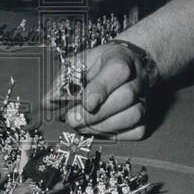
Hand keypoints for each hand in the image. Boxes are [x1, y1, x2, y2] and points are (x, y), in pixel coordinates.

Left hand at [42, 41, 157, 139]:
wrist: (129, 65)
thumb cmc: (101, 65)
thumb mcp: (79, 63)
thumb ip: (63, 81)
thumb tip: (47, 102)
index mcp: (120, 60)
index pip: (117, 72)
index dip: (101, 89)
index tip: (86, 103)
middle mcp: (137, 79)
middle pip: (125, 97)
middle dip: (96, 113)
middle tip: (73, 119)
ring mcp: (143, 99)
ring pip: (132, 116)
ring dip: (104, 126)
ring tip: (82, 126)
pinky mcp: (145, 117)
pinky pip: (136, 131)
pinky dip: (116, 133)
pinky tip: (99, 129)